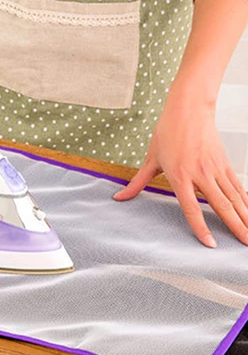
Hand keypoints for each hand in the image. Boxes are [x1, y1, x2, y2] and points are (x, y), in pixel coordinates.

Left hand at [113, 81, 247, 247]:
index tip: (210, 244)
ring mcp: (216, 169)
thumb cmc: (167, 132)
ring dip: (246, 217)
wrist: (189, 109)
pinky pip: (238, 186)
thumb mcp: (150, 159)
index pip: (192, 208)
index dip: (201, 227)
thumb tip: (119, 197)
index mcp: (180, 176)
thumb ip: (137, 183)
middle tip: (245, 245)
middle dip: (235, 227)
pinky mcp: (225, 163)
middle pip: (221, 206)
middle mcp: (201, 174)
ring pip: (235, 198)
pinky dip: (247, 201)